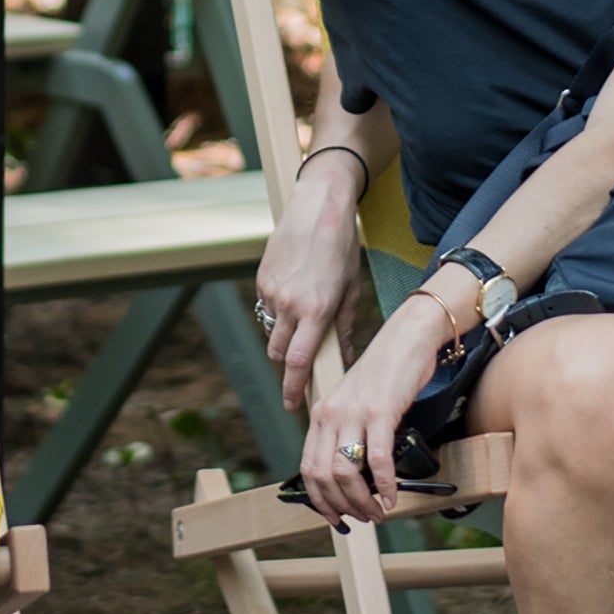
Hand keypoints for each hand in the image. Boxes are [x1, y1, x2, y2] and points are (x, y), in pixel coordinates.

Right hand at [256, 159, 365, 410]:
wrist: (317, 208)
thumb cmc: (341, 248)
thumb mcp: (352, 289)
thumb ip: (345, 327)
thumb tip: (346, 358)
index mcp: (317, 310)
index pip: (299, 361)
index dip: (294, 387)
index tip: (292, 405)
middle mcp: (290, 304)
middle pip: (279, 353)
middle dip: (288, 361)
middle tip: (302, 357)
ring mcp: (272, 292)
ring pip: (271, 331)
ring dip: (283, 335)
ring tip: (302, 317)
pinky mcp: (261, 280)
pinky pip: (266, 307)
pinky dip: (278, 310)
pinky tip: (295, 291)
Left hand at [299, 292, 454, 523]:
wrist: (407, 338)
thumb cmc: (386, 373)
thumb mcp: (355, 402)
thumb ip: (348, 432)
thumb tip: (354, 473)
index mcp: (321, 414)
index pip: (308, 468)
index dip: (320, 500)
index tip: (336, 516)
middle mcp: (331, 414)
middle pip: (323, 475)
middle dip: (342, 505)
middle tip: (362, 518)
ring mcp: (354, 413)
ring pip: (345, 471)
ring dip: (361, 500)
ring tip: (378, 513)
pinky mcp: (380, 411)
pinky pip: (378, 458)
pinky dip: (385, 484)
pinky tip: (392, 497)